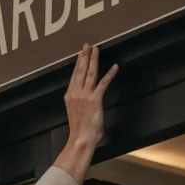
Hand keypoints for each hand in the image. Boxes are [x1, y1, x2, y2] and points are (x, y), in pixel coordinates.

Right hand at [54, 44, 117, 183]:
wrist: (81, 139)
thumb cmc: (80, 130)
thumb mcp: (75, 112)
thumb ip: (78, 102)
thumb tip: (84, 98)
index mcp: (70, 95)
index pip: (74, 75)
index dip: (78, 63)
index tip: (81, 53)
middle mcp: (76, 93)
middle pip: (80, 71)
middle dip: (84, 57)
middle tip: (87, 45)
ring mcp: (85, 95)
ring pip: (89, 73)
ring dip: (93, 60)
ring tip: (96, 49)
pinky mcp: (95, 99)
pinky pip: (103, 83)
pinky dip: (109, 74)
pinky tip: (114, 66)